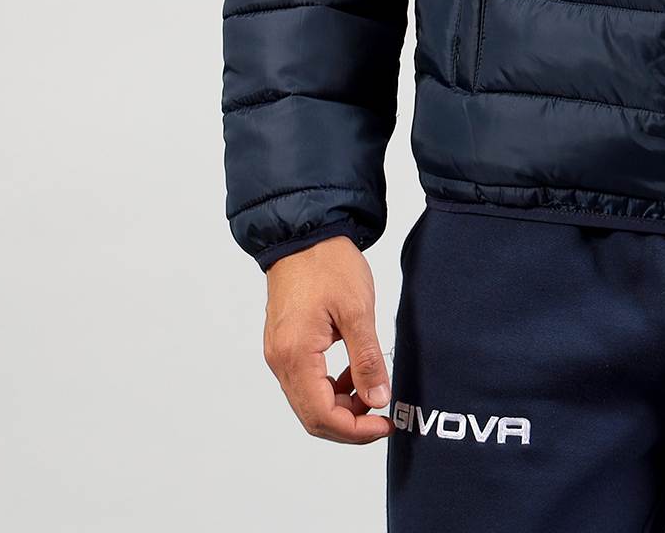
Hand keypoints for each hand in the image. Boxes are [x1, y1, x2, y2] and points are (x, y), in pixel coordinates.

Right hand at [262, 234, 392, 442]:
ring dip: (341, 405)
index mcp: (295, 355)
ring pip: (309, 400)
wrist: (305, 233)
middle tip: (383, 416)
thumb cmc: (327, 263)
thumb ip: (367, 359)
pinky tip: (354, 373)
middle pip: (312, 415)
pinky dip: (331, 387)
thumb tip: (379, 399)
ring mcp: (280, 354)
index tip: (384, 424)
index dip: (355, 430)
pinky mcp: (286, 345)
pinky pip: (306, 381)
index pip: (322, 415)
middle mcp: (280, 361)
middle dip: (349, 423)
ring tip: (373, 389)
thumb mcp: (357, 310)